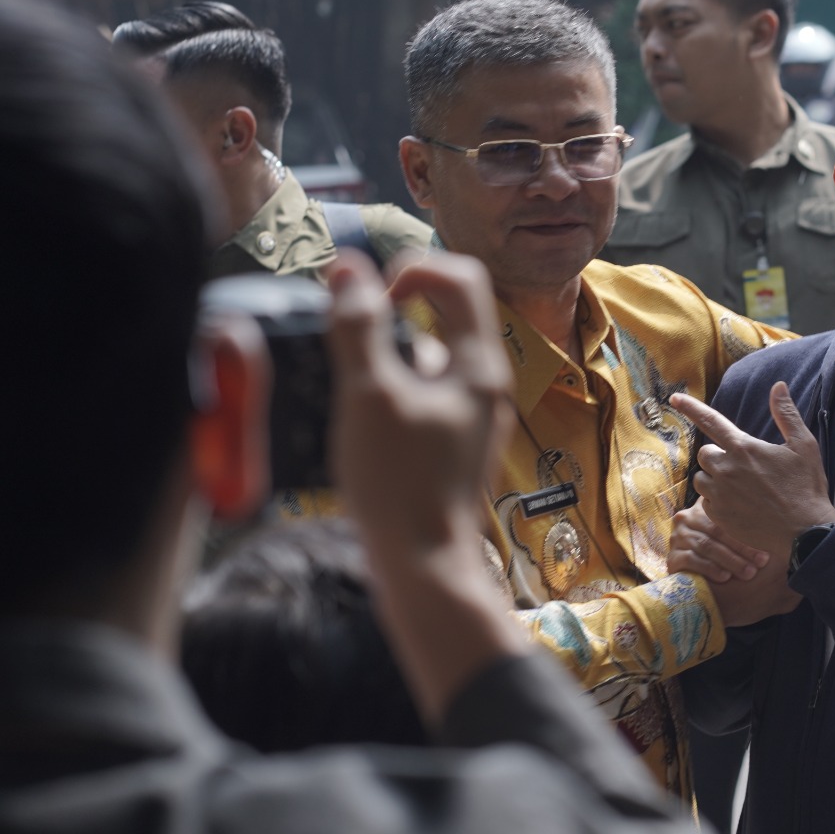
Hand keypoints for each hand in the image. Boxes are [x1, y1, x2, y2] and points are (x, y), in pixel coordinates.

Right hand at [327, 249, 512, 557]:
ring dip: (388, 351)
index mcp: (478, 364)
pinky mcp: (452, 436)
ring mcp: (472, 411)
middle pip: (446, 310)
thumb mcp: (369, 395)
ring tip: (353, 390)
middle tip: (353, 332)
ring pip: (430, 351)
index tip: (372, 298)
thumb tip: (350, 268)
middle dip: (394, 307)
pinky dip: (392, 386)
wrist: (422, 565)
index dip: (412, 269)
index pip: (461, 277)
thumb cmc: (398, 486)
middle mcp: (484, 382)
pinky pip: (424, 387)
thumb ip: (359, 328)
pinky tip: (363, 421)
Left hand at [669, 381, 834, 558]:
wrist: (805, 532)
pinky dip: (717, 500)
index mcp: (744, 448)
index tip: (674, 398)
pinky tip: (740, 505)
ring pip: (701, 478)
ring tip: (741, 488)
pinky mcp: (718, 515)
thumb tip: (778, 386)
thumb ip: (786, 414)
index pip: (711, 421)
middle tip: (743, 468)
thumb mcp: (804, 445)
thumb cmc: (806, 487)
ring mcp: (720, 494)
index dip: (691, 407)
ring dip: (715, 479)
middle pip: (705, 453)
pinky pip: (705, 501)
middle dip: (718, 456)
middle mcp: (726, 469)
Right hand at [670, 501, 801, 625]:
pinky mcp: (671, 558)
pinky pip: (691, 560)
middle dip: (742, 548)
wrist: (702, 589)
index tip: (769, 548)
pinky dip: (709, 569)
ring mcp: (677, 538)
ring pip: (706, 545)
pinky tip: (725, 578)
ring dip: (730, 560)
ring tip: (749, 573)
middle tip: (762, 563)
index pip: (727, 515)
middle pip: (717, 530)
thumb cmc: (729, 561)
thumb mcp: (739, 540)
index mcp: (705, 507)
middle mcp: (688, 519)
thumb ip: (753, 528)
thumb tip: (790, 527)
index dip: (749, 532)